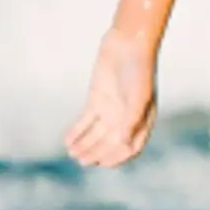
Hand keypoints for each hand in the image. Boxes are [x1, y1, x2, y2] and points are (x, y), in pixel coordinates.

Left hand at [65, 32, 158, 170]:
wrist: (128, 45)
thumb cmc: (139, 70)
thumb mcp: (139, 96)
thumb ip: (131, 120)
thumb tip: (124, 143)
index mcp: (142, 120)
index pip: (131, 147)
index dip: (117, 158)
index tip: (103, 164)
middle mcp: (126, 118)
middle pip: (109, 143)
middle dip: (95, 153)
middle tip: (80, 160)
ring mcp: (111, 109)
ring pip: (96, 134)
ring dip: (84, 145)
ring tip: (72, 153)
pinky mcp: (97, 100)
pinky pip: (86, 121)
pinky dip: (76, 132)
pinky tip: (66, 141)